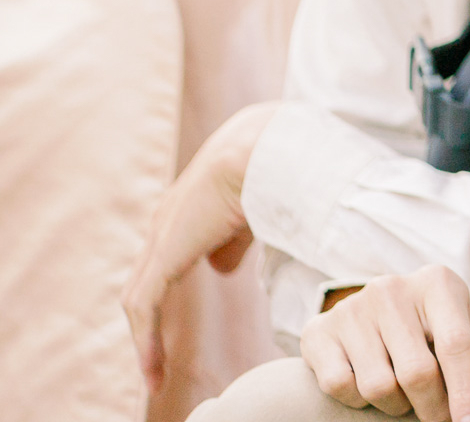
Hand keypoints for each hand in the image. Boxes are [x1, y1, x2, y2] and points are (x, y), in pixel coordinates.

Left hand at [122, 102, 279, 392]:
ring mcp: (161, 237)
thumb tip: (221, 269)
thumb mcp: (251, 211)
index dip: (170, 290)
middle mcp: (166, 222)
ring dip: (146, 338)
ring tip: (155, 375)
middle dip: (150, 323)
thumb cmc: (271, 168)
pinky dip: (147, 338)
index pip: (167, 259)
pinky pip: (145, 304)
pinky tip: (154, 367)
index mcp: (187, 209)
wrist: (265, 150)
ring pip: (142, 297)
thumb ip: (234, 240)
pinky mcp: (165, 253)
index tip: (179, 322)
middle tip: (157, 364)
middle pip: (147, 282)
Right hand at [302, 266, 469, 421]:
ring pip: (378, 386)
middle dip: (433, 408)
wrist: (376, 310)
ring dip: (396, 405)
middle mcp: (392, 288)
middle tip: (439, 419)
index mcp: (437, 283)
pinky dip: (357, 401)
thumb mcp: (467, 334)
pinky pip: (340, 387)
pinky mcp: (319, 331)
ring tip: (404, 393)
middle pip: (418, 372)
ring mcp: (351, 308)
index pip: (456, 344)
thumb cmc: (434, 328)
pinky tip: (368, 384)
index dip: (466, 392)